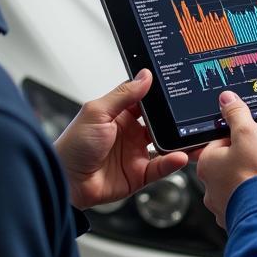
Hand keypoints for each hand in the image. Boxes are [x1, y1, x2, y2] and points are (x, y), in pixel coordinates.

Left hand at [54, 70, 187, 210]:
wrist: (65, 181)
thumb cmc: (73, 145)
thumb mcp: (97, 112)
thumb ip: (123, 94)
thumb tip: (144, 75)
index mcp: (119, 115)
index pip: (146, 101)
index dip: (160, 95)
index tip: (177, 88)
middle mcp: (130, 133)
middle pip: (160, 122)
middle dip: (174, 118)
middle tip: (190, 112)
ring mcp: (136, 153)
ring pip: (165, 144)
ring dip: (178, 140)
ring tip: (190, 134)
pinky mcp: (139, 174)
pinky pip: (161, 167)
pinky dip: (172, 162)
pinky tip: (179, 155)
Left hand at [196, 90, 256, 228]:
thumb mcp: (249, 133)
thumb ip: (236, 114)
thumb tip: (227, 100)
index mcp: (207, 163)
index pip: (221, 140)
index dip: (242, 136)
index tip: (255, 137)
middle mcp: (210, 186)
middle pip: (230, 162)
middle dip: (248, 157)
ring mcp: (223, 205)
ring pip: (238, 183)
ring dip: (252, 178)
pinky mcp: (239, 219)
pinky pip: (247, 201)